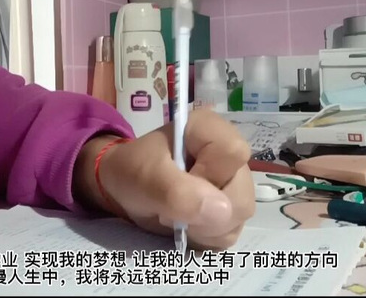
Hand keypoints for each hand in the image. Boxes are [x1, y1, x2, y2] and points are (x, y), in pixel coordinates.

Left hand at [74, 109, 254, 249]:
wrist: (124, 188)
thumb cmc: (132, 171)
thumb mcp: (145, 177)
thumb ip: (178, 192)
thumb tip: (222, 211)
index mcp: (210, 129)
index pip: (233, 153)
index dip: (208, 175)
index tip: (179, 180)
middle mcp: (229, 153)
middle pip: (242, 192)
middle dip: (204, 211)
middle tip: (172, 206)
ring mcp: (233, 182)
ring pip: (240, 215)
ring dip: (204, 226)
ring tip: (177, 214)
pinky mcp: (230, 207)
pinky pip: (232, 231)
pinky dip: (206, 236)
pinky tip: (187, 224)